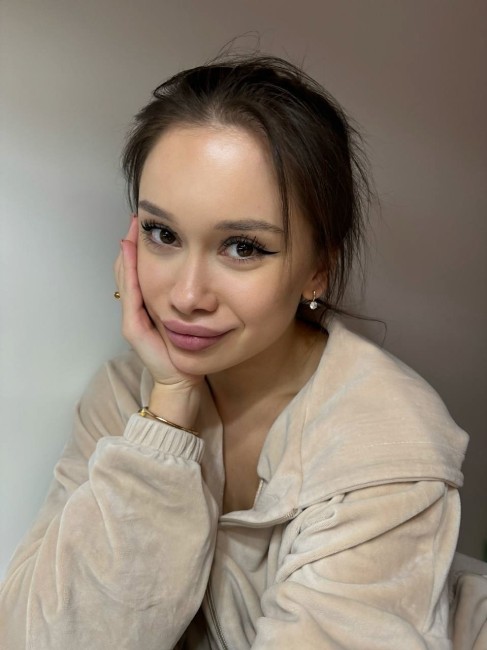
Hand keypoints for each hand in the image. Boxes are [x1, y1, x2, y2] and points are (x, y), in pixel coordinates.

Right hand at [114, 216, 202, 426]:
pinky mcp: (134, 328)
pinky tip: (130, 254)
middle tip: (137, 217)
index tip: (149, 222)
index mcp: (151, 305)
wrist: (183, 383)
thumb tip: (202, 277)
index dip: (142, 246)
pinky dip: (129, 273)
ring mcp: (133, 318)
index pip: (141, 269)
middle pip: (129, 269)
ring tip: (132, 228)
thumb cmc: (190, 353)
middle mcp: (138, 309)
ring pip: (126, 278)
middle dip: (132, 242)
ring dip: (127, 253)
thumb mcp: (192, 320)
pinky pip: (131, 295)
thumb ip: (190, 301)